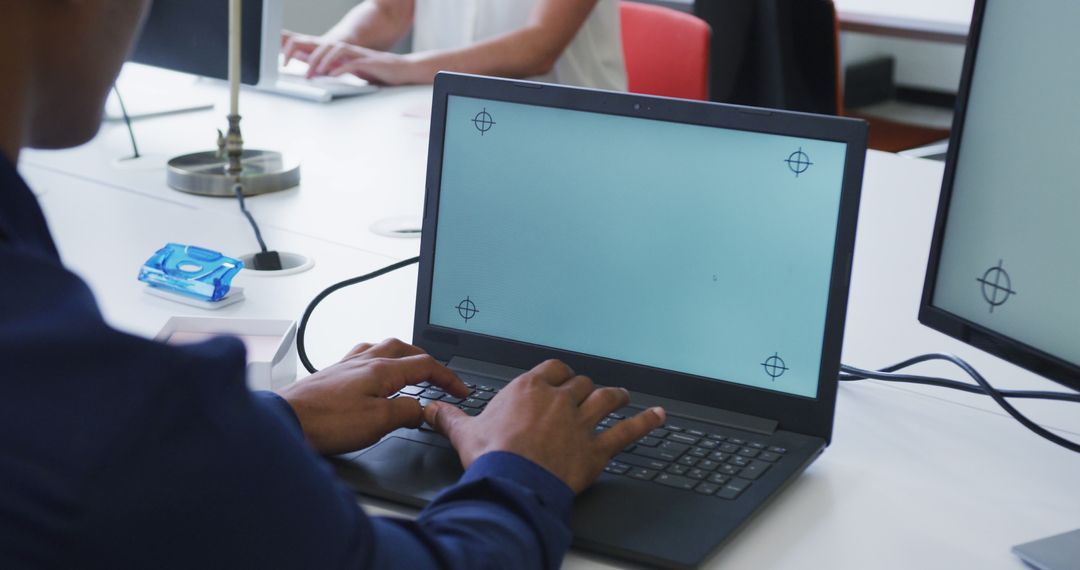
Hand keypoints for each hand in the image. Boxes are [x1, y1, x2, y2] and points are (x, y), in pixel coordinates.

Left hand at [278, 338, 469, 454]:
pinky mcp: (331, 374)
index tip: (461, 391)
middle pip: (405, 349)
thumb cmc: (326, 422)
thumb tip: (423, 408)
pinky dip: (378, 360)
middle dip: (428, 361)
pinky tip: (372, 372)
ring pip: (383, 348)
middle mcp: (364, 361)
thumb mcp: (378, 422)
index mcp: (381, 369)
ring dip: (403, 356)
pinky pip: (362, 356)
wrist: (285, 421)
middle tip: (440, 377)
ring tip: (410, 369)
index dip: (448, 378)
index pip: (426, 366)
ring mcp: (346, 365)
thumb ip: (406, 411)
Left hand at [282, 31, 422, 84]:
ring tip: (312, 75)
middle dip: (304, 54)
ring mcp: (357, 54)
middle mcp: (346, 50)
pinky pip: (350, 63)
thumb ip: (336, 70)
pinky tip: (332, 76)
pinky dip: (340, 69)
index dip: (298, 46)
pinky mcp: (368, 62)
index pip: (315, 46)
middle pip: (320, 46)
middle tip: (289, 64)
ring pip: (333, 51)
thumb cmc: (377, 72)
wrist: (402, 70)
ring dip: (321, 62)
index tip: (281, 52)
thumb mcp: (352, 71)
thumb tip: (319, 75)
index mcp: (340, 53)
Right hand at [424, 360, 665, 492]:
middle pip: (580, 384)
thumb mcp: (463, 433)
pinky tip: (658, 416)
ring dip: (616, 396)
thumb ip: (448, 417)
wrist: (512, 483)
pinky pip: (627, 431)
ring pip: (605, 400)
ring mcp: (581, 423)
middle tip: (587, 393)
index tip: (560, 378)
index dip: (559, 373)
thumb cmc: (490, 458)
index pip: (551, 369)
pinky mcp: (596, 449)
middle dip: (584, 388)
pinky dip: (645, 422)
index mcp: (529, 390)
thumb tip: (430, 409)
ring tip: (622, 395)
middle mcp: (558, 400)